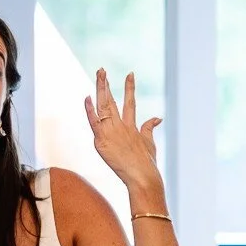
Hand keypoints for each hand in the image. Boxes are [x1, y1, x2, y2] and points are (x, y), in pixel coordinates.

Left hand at [83, 69, 162, 188]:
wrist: (143, 176)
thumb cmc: (147, 164)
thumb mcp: (149, 144)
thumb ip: (149, 128)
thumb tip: (158, 118)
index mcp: (133, 127)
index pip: (130, 103)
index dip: (130, 88)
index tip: (130, 74)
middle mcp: (122, 126)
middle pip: (113, 101)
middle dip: (107, 84)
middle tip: (102, 70)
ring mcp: (112, 132)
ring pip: (103, 107)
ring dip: (100, 90)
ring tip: (98, 75)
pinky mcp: (102, 141)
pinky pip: (94, 122)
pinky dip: (90, 110)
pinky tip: (87, 97)